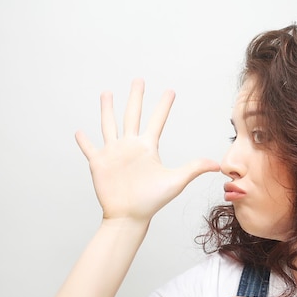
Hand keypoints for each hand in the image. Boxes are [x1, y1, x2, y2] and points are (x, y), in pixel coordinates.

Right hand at [75, 79, 219, 222]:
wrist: (129, 216)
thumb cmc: (152, 201)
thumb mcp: (175, 181)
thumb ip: (194, 168)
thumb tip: (217, 165)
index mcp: (148, 148)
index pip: (157, 120)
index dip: (163, 105)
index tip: (170, 91)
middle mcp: (131, 146)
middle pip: (132, 115)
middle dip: (135, 97)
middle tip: (139, 80)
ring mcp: (114, 153)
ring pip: (109, 125)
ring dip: (107, 109)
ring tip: (107, 93)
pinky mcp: (99, 163)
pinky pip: (90, 148)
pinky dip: (84, 141)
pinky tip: (79, 131)